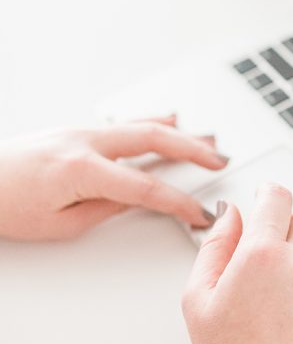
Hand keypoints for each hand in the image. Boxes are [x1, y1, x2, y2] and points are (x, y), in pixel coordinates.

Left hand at [0, 116, 228, 240]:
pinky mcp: (75, 132)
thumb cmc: (3, 204)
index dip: (178, 202)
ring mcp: (80, 132)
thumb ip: (102, 210)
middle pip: (154, 140)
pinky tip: (170, 119)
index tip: (199, 213)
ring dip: (179, 132)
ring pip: (142, 126)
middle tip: (220, 160)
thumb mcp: (57, 224)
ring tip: (209, 139)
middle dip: (193, 150)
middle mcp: (85, 142)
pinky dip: (152, 121)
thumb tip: (133, 201)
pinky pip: (125, 124)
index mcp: (82, 169)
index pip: (145, 187)